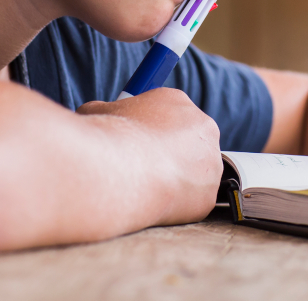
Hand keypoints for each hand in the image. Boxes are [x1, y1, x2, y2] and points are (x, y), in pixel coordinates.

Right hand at [79, 89, 221, 224]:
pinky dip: (176, 204)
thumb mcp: (98, 112)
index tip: (139, 143)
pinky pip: (193, 200)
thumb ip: (106, 111)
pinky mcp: (208, 195)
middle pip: (190, 142)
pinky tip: (155, 202)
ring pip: (195, 173)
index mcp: (177, 102)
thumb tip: (97, 114)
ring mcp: (211, 163)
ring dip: (176, 179)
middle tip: (145, 168)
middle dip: (171, 155)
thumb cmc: (108, 138)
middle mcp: (203, 127)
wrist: (118, 171)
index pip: (171, 115)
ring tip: (147, 187)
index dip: (153, 131)